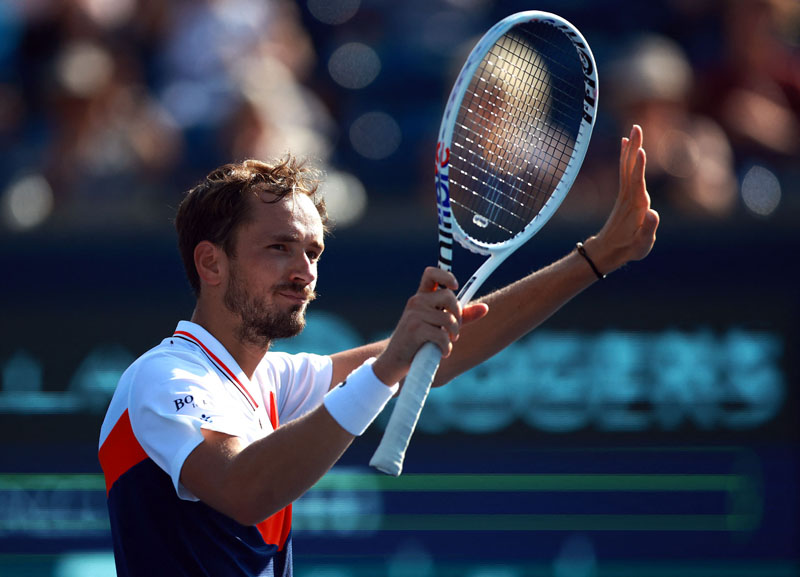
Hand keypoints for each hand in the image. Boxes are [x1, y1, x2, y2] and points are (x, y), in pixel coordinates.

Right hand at [372, 267, 487, 384]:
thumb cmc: (420, 341)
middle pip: (448, 296)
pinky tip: (442, 352)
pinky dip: (446, 347)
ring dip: (453, 335)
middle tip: (455, 330)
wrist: (396, 360)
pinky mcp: (414, 329)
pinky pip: (441, 335)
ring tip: (448, 343)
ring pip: (448, 319)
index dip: (446, 275)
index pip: (431, 273)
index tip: (455, 287)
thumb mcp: (440, 325)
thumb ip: (461, 316)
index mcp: (422, 297)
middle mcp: (416, 301)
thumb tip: (485, 308)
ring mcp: (414, 314)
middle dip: (458, 315)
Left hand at [585, 125, 659, 273]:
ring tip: (633, 130)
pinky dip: (626, 156)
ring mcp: (626, 193)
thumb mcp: (642, 244)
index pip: (637, 182)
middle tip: (636, 128)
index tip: (640, 150)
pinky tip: (626, 145)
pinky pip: (625, 171)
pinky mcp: (626, 194)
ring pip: (627, 166)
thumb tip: (653, 213)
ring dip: (631, 147)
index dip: (638, 166)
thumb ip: (648, 229)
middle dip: (634, 148)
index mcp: (636, 205)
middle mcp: (630, 196)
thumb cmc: (629, 248)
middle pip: (631, 167)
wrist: (610, 250)